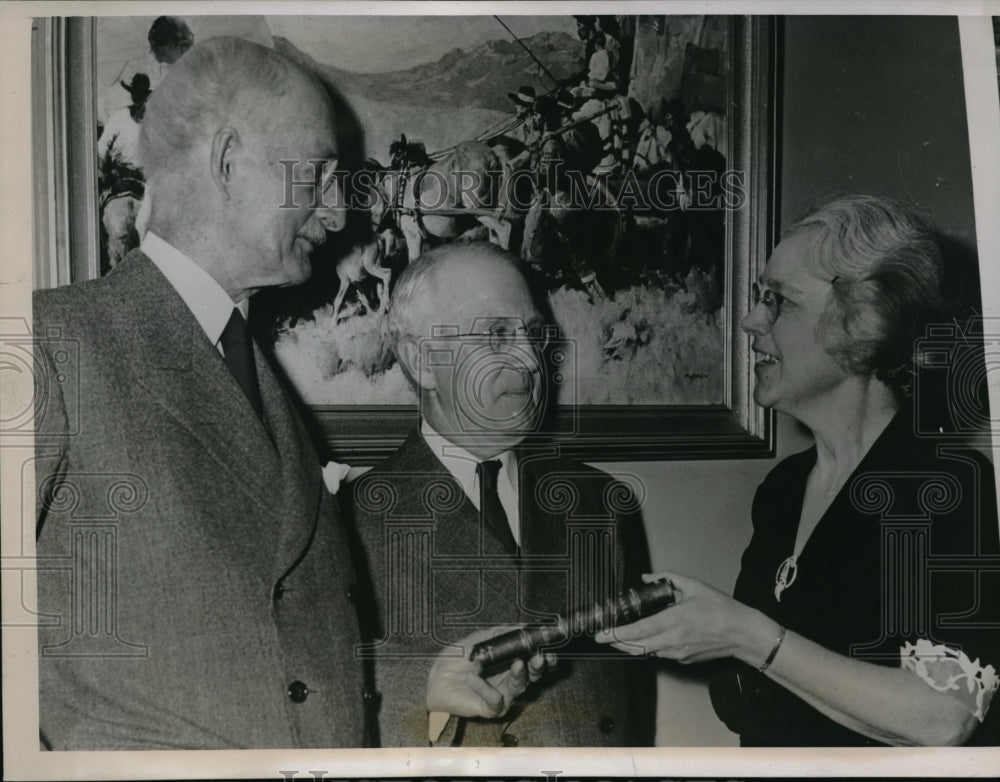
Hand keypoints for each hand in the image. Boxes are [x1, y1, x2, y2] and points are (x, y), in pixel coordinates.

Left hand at [426, 626, 553, 718]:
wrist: (436, 678)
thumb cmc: (457, 659)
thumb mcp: (478, 640)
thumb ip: (499, 633)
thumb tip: (521, 624)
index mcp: (510, 662)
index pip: (533, 658)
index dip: (544, 653)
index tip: (549, 645)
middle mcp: (510, 678)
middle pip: (533, 674)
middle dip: (540, 665)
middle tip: (541, 657)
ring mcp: (502, 694)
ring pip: (520, 686)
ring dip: (521, 674)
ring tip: (518, 664)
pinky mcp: (491, 708)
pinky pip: (496, 700)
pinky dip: (487, 689)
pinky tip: (474, 679)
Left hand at [595, 571, 772, 664]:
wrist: (743, 634)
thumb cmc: (721, 609)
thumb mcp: (694, 586)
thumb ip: (668, 579)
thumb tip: (647, 577)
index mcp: (674, 620)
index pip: (638, 631)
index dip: (617, 634)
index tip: (602, 634)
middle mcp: (674, 640)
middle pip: (637, 647)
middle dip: (618, 643)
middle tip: (604, 638)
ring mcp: (678, 653)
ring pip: (647, 652)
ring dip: (632, 646)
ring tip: (620, 638)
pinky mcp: (684, 660)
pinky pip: (661, 654)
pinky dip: (650, 647)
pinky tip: (646, 639)